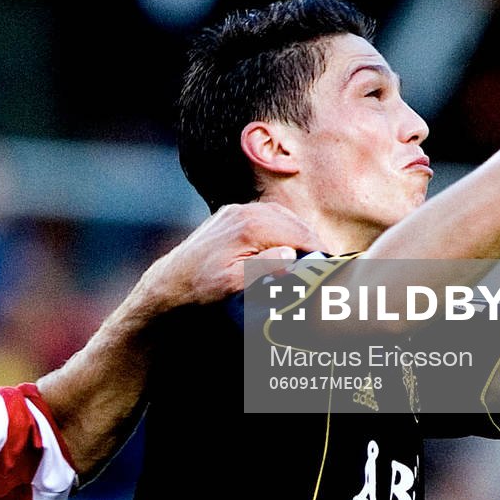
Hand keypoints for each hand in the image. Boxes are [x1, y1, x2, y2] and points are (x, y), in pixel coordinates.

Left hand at [134, 202, 323, 314]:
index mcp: (249, 227)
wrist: (168, 283)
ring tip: (310, 254)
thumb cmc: (200, 288)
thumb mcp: (235, 283)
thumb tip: (293, 255)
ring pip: (279, 216)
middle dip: (311, 239)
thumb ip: (266, 267)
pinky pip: (265, 215)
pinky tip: (287, 242)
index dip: (317, 249)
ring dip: (297, 232)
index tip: (331, 264)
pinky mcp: (229, 215)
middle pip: (291, 221)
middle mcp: (243, 212)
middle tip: (325, 261)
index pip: (296, 233)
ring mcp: (235, 211)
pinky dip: (281, 226)